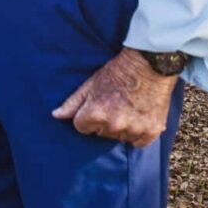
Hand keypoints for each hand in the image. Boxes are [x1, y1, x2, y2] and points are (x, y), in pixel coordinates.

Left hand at [51, 48, 176, 145]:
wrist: (149, 65)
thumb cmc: (117, 72)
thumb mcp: (91, 84)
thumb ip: (73, 103)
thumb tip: (55, 116)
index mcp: (95, 114)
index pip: (81, 127)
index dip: (88, 116)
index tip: (98, 105)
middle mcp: (114, 125)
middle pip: (101, 134)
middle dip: (104, 122)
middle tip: (115, 104)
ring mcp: (133, 130)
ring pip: (119, 138)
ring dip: (122, 128)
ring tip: (128, 109)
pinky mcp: (151, 132)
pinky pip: (138, 143)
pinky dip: (139, 134)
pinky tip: (139, 117)